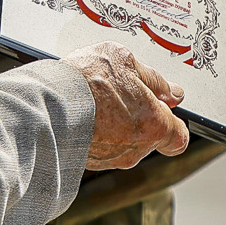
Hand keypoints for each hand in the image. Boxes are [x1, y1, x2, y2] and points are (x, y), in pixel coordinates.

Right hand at [64, 41, 191, 170]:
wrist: (47, 104)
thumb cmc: (87, 80)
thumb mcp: (126, 61)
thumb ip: (155, 80)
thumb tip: (171, 91)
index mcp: (154, 125)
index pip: (178, 137)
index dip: (173, 122)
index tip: (164, 106)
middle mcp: (136, 148)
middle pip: (150, 136)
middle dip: (140, 116)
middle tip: (123, 92)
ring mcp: (112, 159)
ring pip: (125, 141)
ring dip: (117, 124)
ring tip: (98, 98)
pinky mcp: (91, 163)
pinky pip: (102, 147)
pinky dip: (98, 133)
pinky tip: (85, 111)